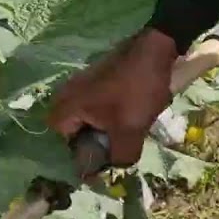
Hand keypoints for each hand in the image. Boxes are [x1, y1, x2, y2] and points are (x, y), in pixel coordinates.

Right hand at [47, 29, 180, 168]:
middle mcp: (66, 96)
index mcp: (66, 109)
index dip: (81, 153)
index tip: (102, 154)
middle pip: (74, 131)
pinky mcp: (96, 77)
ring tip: (127, 126)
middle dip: (95, 139)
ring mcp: (80, 84)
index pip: (62, 142)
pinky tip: (130, 111)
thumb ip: (120, 157)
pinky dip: (110, 112)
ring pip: (87, 117)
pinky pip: (96, 104)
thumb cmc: (136, 90)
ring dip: (105, 126)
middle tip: (116, 141)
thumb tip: (116, 171)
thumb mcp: (130, 130)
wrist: (156, 47)